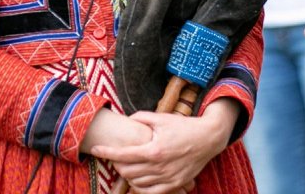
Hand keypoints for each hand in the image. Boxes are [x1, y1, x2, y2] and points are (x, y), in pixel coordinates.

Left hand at [92, 102, 236, 193]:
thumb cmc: (184, 127)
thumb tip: (127, 119)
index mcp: (154, 150)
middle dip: (115, 164)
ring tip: (125, 165)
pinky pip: (151, 192)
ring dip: (127, 175)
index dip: (106, 152)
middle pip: (127, 171)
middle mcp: (159, 166)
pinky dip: (140, 187)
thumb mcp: (162, 118)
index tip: (96, 149)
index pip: (123, 154)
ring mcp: (167, 178)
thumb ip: (142, 117)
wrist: (208, 139)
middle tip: (113, 156)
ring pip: (137, 183)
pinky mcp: (175, 184)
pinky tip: (137, 180)